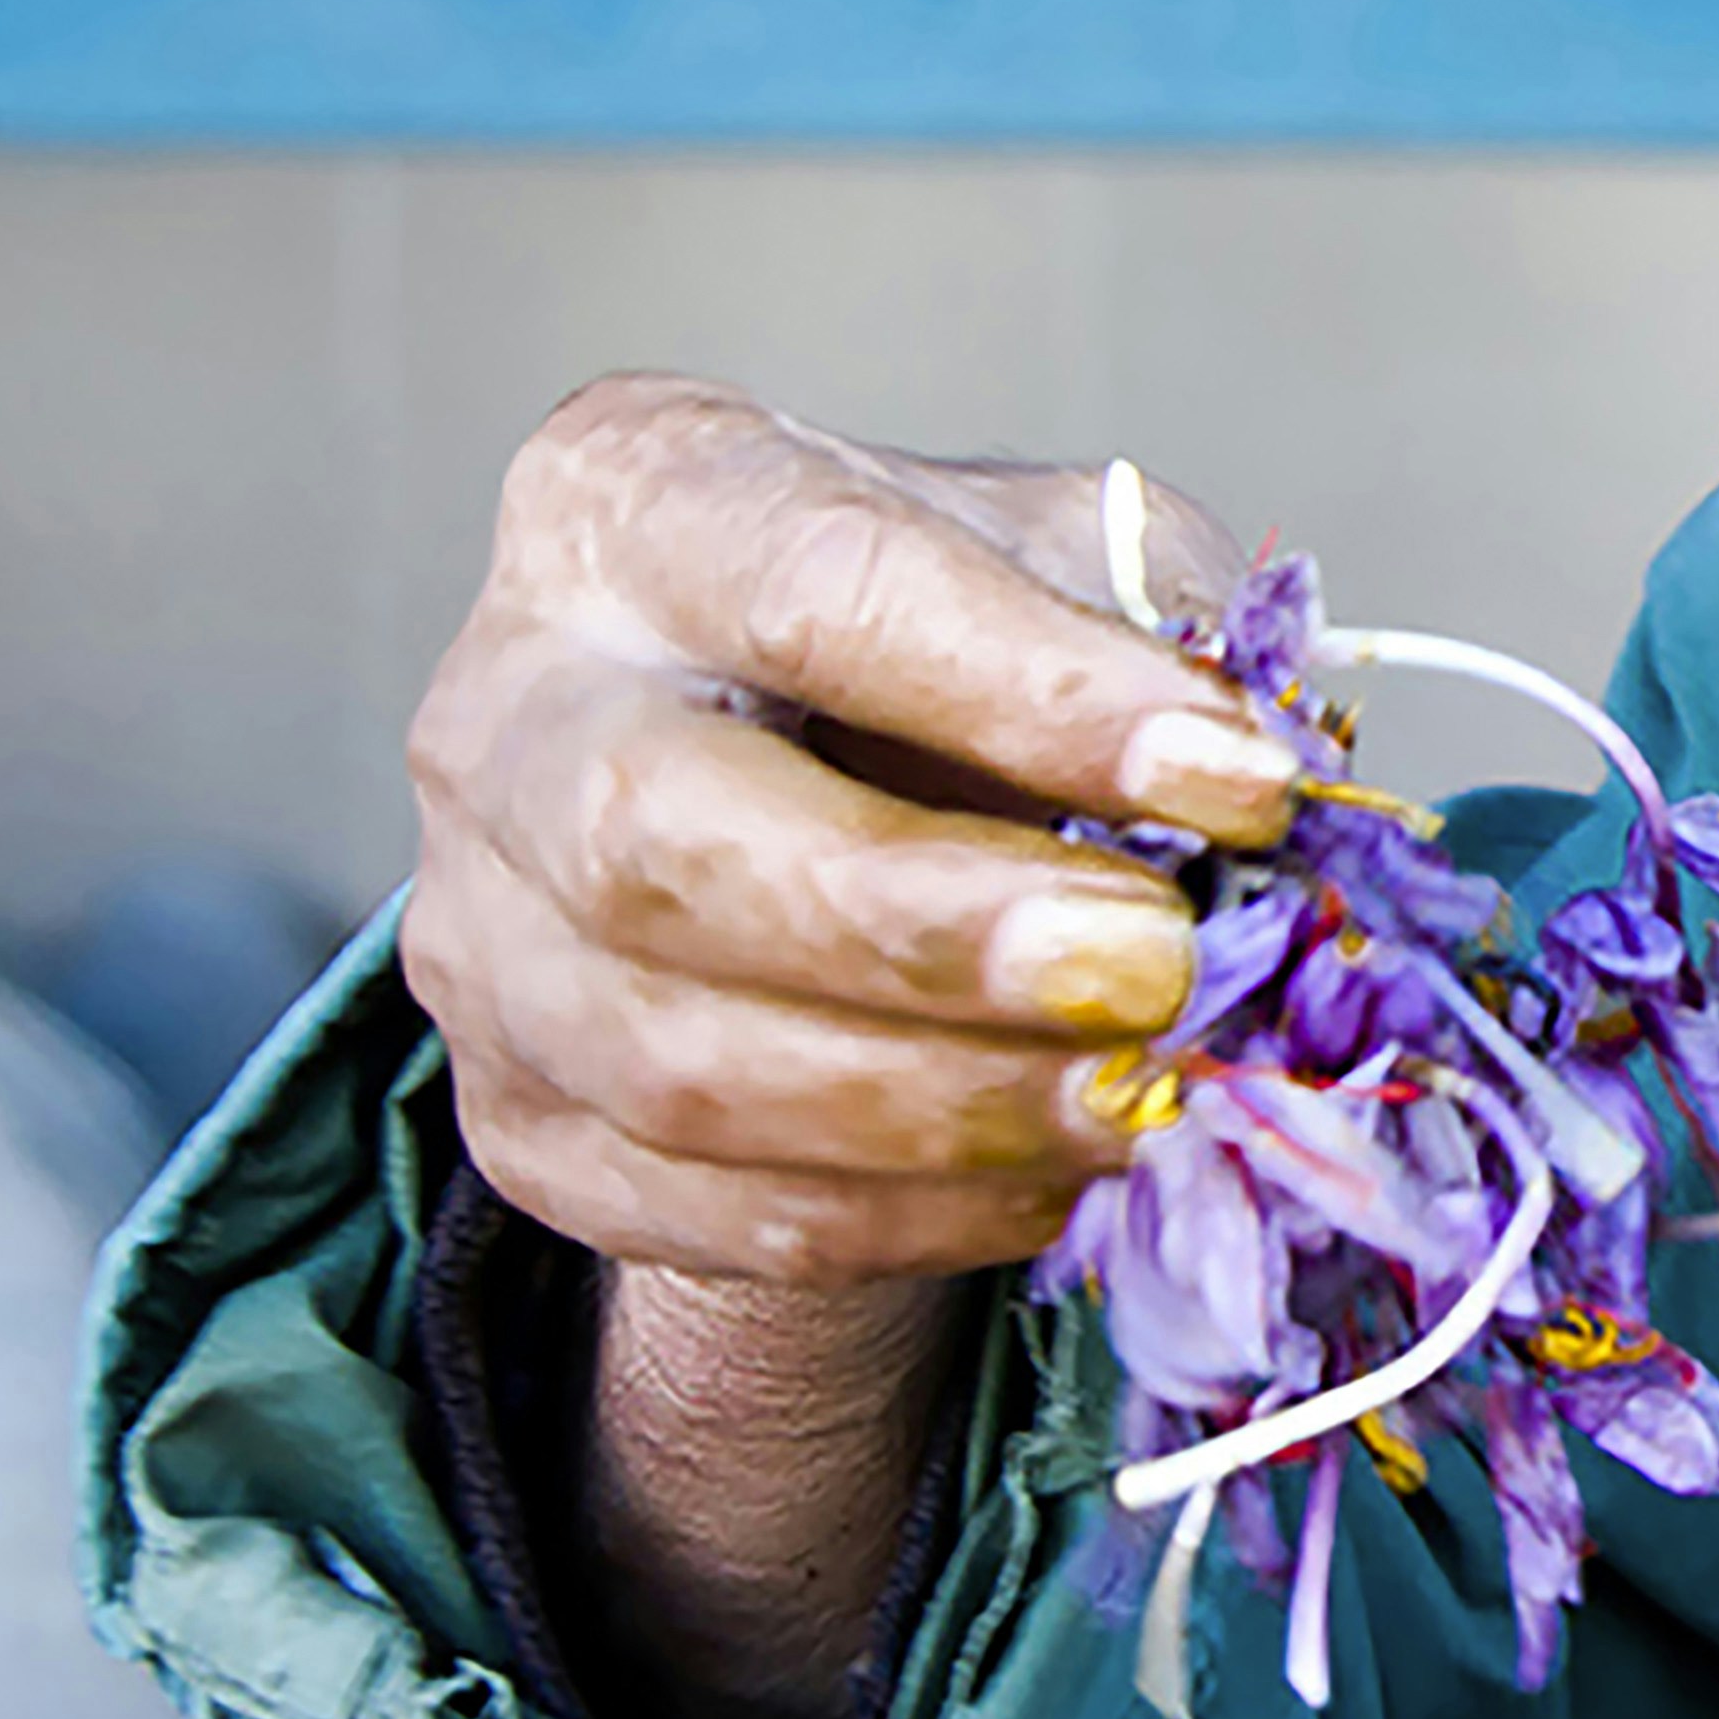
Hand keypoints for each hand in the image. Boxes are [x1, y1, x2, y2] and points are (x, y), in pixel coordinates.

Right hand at [397, 378, 1307, 1718]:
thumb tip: (1244, 786)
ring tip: (1144, 1101)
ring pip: (669, 1060)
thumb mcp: (1064, 563)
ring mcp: (474, 926)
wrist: (817, 794)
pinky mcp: (515, 1113)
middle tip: (1155, 974)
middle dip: (925, 929)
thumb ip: (1152, 634)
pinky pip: (693, 1209)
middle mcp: (504, 706)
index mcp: (633, 501)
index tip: (1239, 779)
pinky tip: (1051, 1180)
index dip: (1032, 691)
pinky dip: (897, 1218)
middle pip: (657, 838)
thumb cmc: (952, 642)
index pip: (818, 582)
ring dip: (939, 1107)